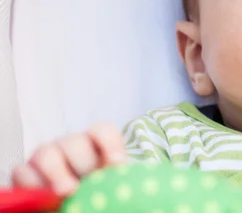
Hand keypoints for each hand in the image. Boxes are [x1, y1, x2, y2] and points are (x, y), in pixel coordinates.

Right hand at [11, 123, 125, 195]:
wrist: (70, 205)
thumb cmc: (92, 193)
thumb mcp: (107, 185)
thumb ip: (114, 179)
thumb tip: (123, 176)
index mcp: (96, 146)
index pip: (103, 131)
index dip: (110, 143)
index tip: (117, 163)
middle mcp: (70, 146)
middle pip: (76, 143)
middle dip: (83, 163)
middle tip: (89, 182)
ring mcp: (46, 156)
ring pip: (47, 153)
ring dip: (57, 172)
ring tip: (67, 191)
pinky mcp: (24, 172)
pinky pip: (23, 171)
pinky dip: (32, 184)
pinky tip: (44, 198)